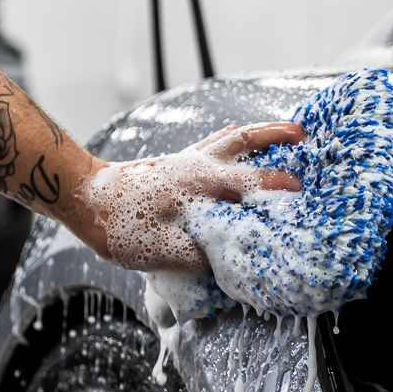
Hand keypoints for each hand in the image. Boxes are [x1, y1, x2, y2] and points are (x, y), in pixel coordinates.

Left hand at [73, 121, 305, 271]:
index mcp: (199, 183)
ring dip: (262, 132)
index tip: (302, 193)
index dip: (278, 188)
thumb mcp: (160, 250)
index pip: (249, 182)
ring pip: (233, 136)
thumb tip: (229, 260)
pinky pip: (216, 142)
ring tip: (289, 131)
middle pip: (246, 142)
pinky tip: (244, 142)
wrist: (86, 199)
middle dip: (279, 138)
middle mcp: (198, 164)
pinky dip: (238, 138)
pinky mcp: (178, 162)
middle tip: (306, 136)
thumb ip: (199, 255)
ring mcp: (188, 159)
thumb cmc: (118, 224)